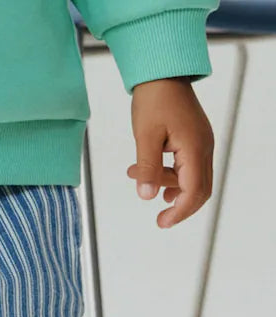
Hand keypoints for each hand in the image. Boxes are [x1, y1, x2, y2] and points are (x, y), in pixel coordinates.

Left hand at [126, 77, 213, 228]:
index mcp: (194, 148)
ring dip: (165, 184)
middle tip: (160, 219)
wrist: (162, 72)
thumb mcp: (145, 136)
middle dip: (180, 207)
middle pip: (200, 190)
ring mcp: (201, 143)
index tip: (162, 222)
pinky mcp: (194, 139)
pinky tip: (154, 179)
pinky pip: (188, 167)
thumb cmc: (154, 98)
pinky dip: (171, 177)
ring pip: (191, 179)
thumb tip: (146, 196)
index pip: (194, 191)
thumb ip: (147, 167)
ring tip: (134, 173)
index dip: (179, 211)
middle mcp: (204, 147)